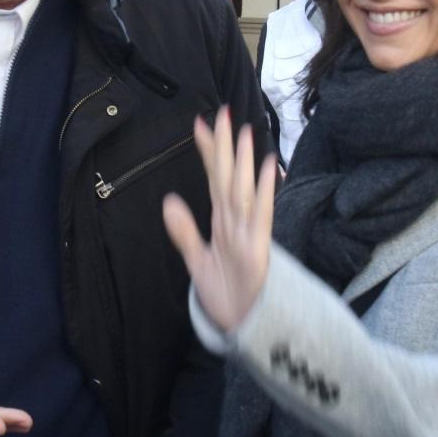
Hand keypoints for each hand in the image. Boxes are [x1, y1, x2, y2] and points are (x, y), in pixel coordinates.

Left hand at [163, 109, 277, 332]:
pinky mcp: (258, 249)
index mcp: (221, 220)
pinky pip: (262, 214)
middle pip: (228, 175)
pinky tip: (269, 166)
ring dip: (244, 160)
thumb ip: (185, 232)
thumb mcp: (197, 261)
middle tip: (222, 111)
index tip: (199, 122)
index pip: (213, 178)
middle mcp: (236, 220)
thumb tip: (168, 201)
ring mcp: (249, 232)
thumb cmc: (226, 293)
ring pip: (243, 189)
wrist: (243, 325)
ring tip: (244, 130)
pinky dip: (265, 190)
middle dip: (225, 144)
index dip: (207, 151)